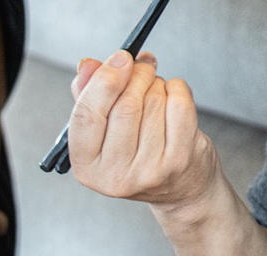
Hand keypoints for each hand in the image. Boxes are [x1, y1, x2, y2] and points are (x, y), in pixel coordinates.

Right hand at [67, 50, 218, 208]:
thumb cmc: (138, 152)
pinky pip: (178, 105)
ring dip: (156, 84)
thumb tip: (87, 65)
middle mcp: (113, 175)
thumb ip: (89, 95)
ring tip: (156, 93)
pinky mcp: (178, 161)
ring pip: (152, 102)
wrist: (180, 186)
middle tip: (142, 68)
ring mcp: (147, 172)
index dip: (103, 80)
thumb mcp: (104, 128)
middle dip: (136, 76)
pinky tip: (173, 98)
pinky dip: (178, 90)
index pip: (85, 115)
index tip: (119, 58)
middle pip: (124, 105)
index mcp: (86, 167)